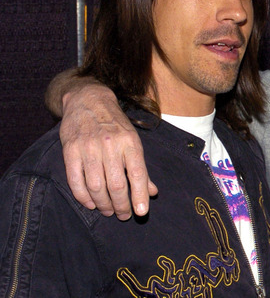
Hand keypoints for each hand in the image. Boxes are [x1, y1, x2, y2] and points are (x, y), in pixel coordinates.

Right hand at [60, 81, 155, 219]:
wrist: (88, 101)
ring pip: (96, 186)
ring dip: (103, 204)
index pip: (138, 174)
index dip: (140, 195)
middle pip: (117, 185)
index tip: (142, 212)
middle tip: (123, 215)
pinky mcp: (70, 150)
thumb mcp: (133, 141)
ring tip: (108, 211)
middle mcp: (111, 145)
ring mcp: (89, 147)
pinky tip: (91, 204)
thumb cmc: (115, 125)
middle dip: (121, 205)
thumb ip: (141, 169)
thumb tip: (152, 193)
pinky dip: (83, 197)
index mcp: (130, 143)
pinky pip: (75, 180)